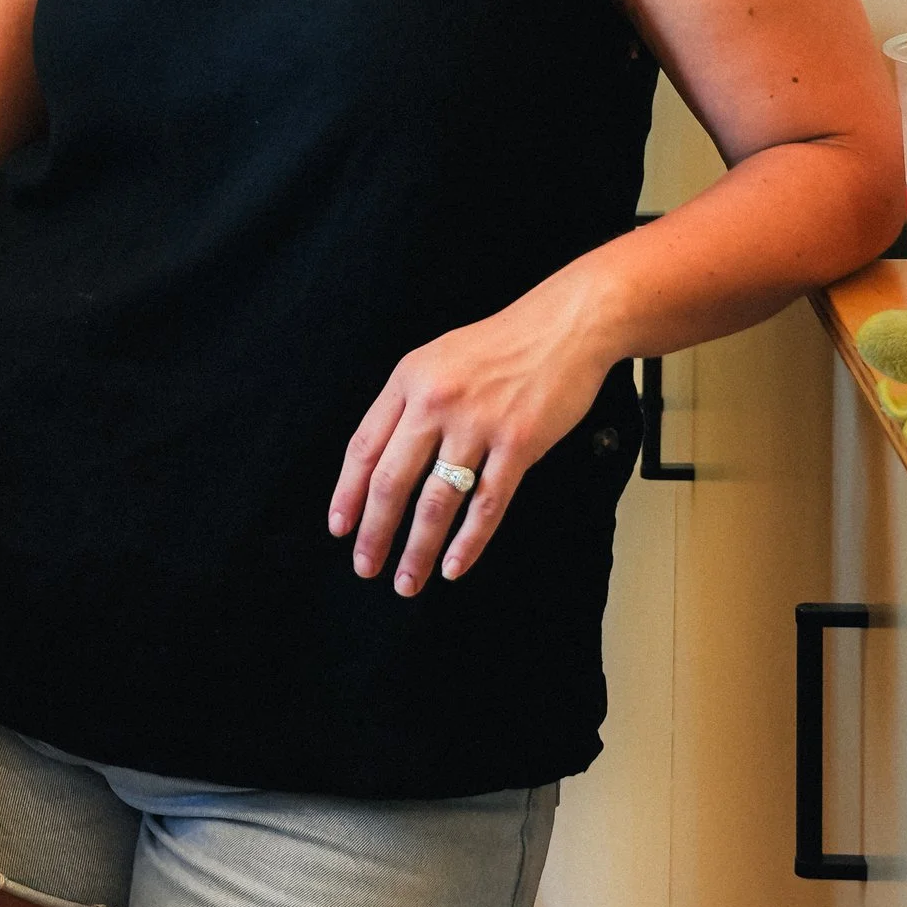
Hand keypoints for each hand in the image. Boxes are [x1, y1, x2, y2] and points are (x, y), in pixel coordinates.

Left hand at [330, 271, 615, 594]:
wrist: (567, 325)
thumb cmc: (503, 345)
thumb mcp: (437, 359)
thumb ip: (409, 404)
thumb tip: (382, 461)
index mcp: (408, 381)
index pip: (363, 447)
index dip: (348, 493)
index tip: (340, 527)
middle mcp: (435, 403)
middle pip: (391, 481)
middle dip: (374, 532)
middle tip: (365, 566)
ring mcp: (477, 424)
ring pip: (436, 501)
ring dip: (418, 549)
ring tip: (407, 580)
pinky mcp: (518, 444)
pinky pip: (487, 504)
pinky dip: (469, 541)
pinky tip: (454, 566)